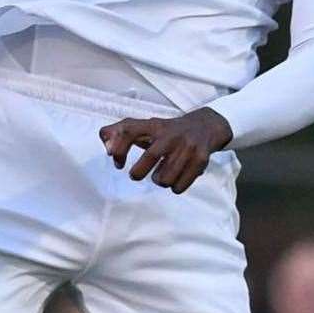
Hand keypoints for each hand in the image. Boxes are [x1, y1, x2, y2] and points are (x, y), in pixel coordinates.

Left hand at [99, 107, 232, 193]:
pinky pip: (179, 187)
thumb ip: (119, 133)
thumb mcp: (145, 126)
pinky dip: (174, 187)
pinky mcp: (200, 159)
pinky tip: (176, 178)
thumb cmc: (167, 131)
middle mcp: (171, 134)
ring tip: (162, 174)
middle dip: (138, 173)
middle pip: (150, 157)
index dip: (119, 148)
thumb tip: (107, 147)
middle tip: (138, 174)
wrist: (206, 126)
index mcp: (154, 125)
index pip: (129, 130)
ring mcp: (187, 147)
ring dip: (159, 181)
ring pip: (164, 179)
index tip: (118, 163)